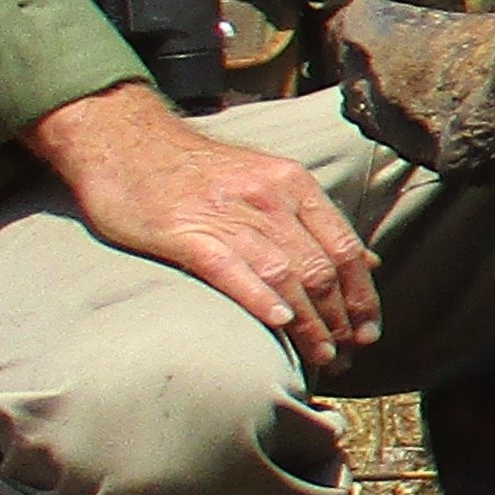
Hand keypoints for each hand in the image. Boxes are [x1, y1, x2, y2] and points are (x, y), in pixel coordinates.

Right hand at [22, 85, 381, 368]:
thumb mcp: (267, 181)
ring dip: (309, 322)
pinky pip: (232, 270)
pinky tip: (280, 323)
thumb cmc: (197, 171)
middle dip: (340, 318)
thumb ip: (314, 222)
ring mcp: (228, 214)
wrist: (125, 139)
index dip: (362, 295)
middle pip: (320, 268)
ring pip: (286, 275)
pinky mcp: (184, 232)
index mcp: (294, 185)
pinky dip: (261, 298)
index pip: (345, 248)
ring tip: (322, 355)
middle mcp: (269, 198)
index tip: (369, 332)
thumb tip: (368, 262)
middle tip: (347, 355)